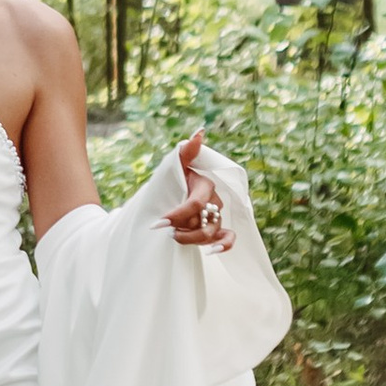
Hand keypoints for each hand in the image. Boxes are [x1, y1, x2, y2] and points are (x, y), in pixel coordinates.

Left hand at [167, 128, 230, 248]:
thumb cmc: (172, 179)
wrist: (170, 195)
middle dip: (182, 228)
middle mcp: (214, 201)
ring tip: (175, 238)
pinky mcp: (218, 229)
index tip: (157, 224)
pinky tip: (211, 252)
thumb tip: (199, 132)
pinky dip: (224, 246)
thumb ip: (185, 151)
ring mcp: (217, 216)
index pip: (194, 204)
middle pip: (202, 221)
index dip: (176, 215)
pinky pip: (228, 238)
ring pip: (211, 232)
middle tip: (166, 232)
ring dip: (193, 239)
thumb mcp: (174, 166)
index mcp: (205, 186)